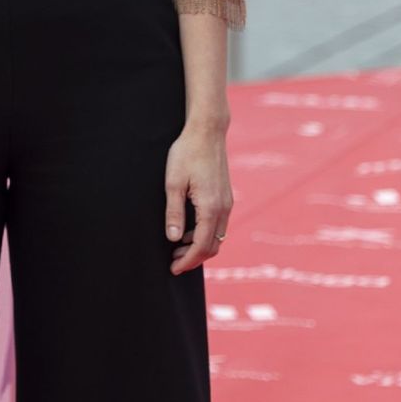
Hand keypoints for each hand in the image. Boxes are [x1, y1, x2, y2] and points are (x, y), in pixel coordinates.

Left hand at [165, 124, 232, 274]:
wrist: (207, 132)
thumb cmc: (186, 154)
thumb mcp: (173, 184)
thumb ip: (174, 213)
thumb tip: (174, 239)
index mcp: (211, 208)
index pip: (202, 246)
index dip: (188, 261)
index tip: (173, 269)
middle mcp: (224, 208)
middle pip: (213, 246)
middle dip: (194, 258)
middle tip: (173, 263)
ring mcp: (227, 203)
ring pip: (217, 237)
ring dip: (199, 247)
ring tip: (177, 249)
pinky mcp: (225, 197)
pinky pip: (218, 225)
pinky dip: (205, 235)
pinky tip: (188, 231)